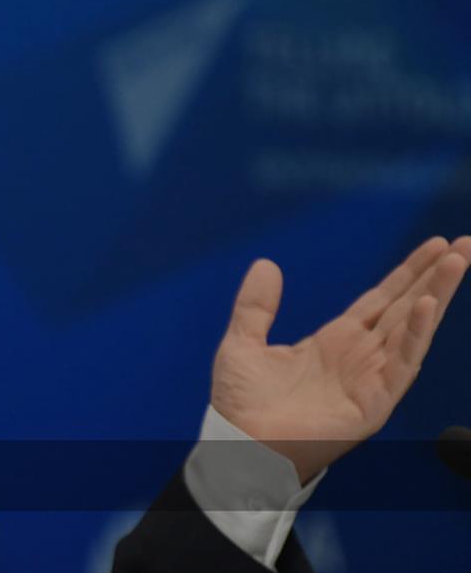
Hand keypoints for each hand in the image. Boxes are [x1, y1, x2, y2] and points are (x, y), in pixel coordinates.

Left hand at [211, 236, 470, 483]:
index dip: (407, 273)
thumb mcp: (243, 343)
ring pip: (412, 328)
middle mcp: (360, 356)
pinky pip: (402, 363)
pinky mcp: (374, 402)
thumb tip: (266, 265)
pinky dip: (415, 334)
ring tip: (458, 261)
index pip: (381, 299)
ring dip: (436, 294)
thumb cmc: (241, 405)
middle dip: (435, 277)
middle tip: (464, 243)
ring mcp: (371, 378)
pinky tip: (428, 306)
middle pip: (406, 307)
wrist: (239, 444)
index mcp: (334, 341)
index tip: (434, 246)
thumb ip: (255, 305)